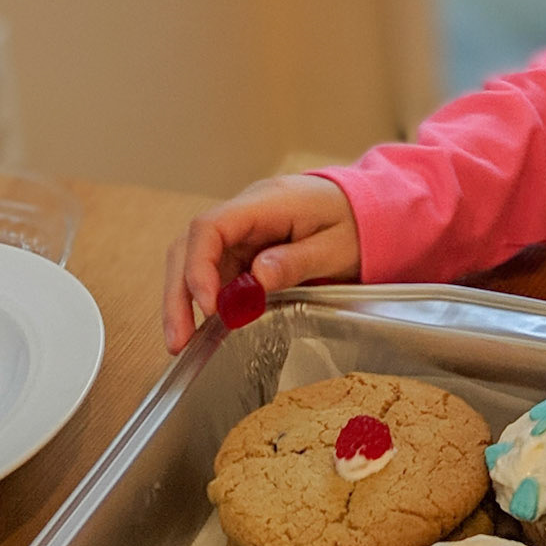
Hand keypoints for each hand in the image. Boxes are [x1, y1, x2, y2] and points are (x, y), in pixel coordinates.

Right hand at [161, 173, 360, 351]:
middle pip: (191, 244)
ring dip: (184, 300)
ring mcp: (243, 229)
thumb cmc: (355, 221)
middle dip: (179, 292)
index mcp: (267, 202)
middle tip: (178, 340)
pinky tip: (206, 330)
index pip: (212, 226)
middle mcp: (246, 212)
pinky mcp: (244, 247)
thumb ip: (298, 260)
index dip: (200, 266)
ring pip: (195, 259)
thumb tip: (257, 277)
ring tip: (183, 343)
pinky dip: (207, 300)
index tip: (209, 306)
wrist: (368, 207)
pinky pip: (215, 270)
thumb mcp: (338, 246)